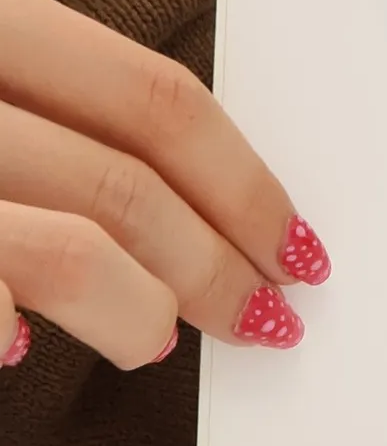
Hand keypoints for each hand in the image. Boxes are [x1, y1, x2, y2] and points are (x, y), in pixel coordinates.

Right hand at [0, 0, 327, 371]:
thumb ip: (63, 104)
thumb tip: (198, 201)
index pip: (155, 101)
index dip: (245, 183)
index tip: (299, 244)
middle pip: (129, 186)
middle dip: (219, 267)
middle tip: (267, 318)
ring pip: (74, 256)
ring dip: (139, 312)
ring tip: (148, 337)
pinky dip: (11, 330)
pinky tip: (17, 345)